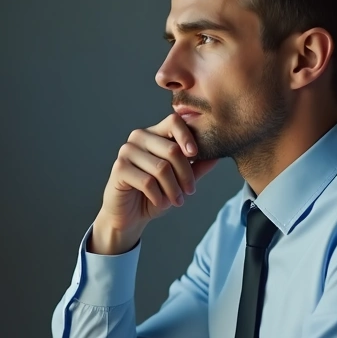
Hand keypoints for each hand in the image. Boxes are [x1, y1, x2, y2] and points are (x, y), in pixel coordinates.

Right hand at [91, 113, 219, 253]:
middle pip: (172, 149)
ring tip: (177, 201)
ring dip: (173, 189)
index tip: (195, 155)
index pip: (174, 121)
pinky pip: (147, 181)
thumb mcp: (180, 180)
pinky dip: (158, 196)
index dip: (187, 136)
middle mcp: (139, 138)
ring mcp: (127, 151)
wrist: (130, 216)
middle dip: (186, 175)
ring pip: (161, 168)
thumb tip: (217, 156)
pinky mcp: (119, 168)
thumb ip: (196, 167)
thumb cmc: (155, 195)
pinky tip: (160, 202)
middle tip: (190, 191)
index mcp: (154, 134)